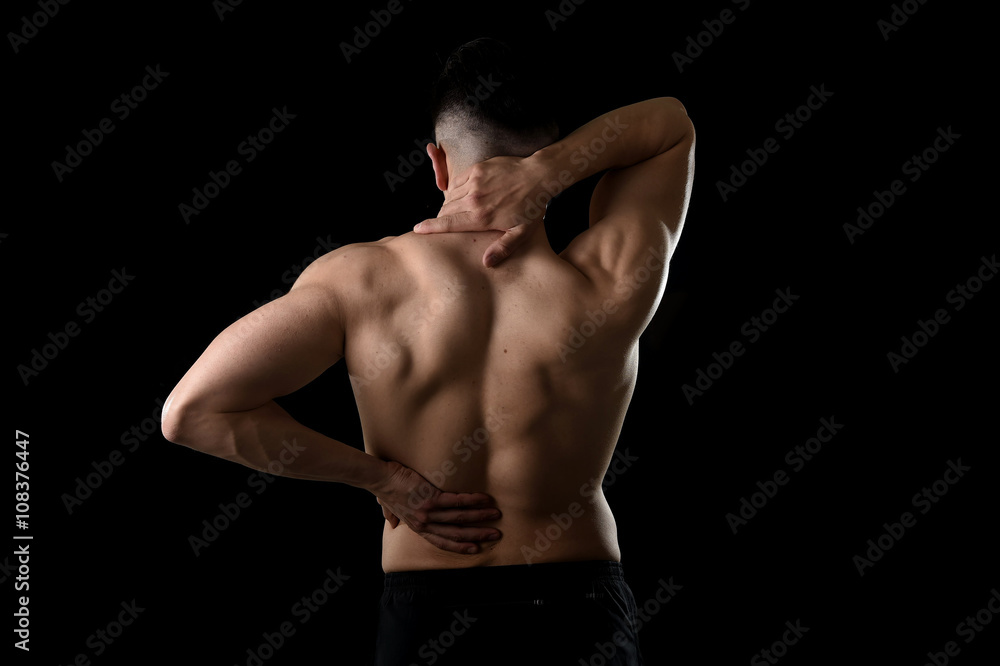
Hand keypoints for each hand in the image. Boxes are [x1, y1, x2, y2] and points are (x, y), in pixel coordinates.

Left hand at [372, 460, 501, 553]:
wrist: (380, 478)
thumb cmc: (385, 490)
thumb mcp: (389, 509)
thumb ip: (394, 517)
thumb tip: (393, 522)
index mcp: (418, 527)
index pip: (442, 541)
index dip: (459, 546)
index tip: (475, 548)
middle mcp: (424, 523)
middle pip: (456, 533)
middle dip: (477, 535)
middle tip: (495, 534)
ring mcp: (428, 512)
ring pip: (459, 518)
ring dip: (480, 517)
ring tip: (495, 514)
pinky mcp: (431, 498)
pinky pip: (456, 502)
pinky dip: (472, 501)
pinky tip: (484, 499)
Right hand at [413, 154, 549, 266]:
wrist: (538, 175)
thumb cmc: (532, 206)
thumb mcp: (521, 232)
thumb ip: (503, 248)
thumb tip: (486, 263)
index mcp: (482, 217)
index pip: (448, 224)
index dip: (430, 227)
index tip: (417, 229)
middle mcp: (474, 199)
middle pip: (446, 211)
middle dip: (442, 218)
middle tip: (444, 224)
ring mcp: (475, 182)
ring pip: (451, 196)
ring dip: (449, 205)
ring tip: (457, 211)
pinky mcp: (477, 169)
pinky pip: (458, 181)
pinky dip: (457, 190)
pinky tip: (464, 195)